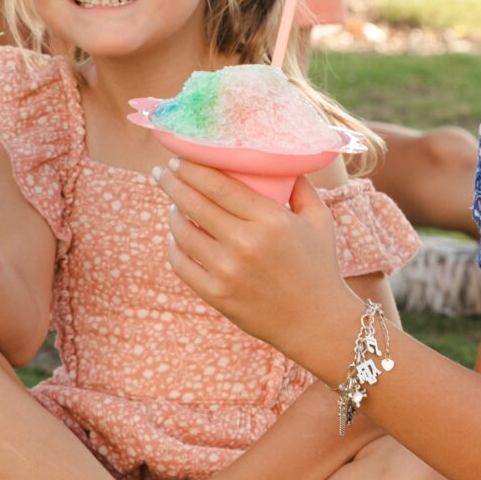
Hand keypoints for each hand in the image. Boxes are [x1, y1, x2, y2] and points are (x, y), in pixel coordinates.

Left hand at [156, 159, 354, 369]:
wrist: (316, 322)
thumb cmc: (318, 265)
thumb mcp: (319, 219)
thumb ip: (299, 185)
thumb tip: (278, 157)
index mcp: (270, 220)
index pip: (217, 184)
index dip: (191, 167)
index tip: (178, 157)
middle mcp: (245, 243)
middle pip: (193, 202)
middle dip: (171, 182)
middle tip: (161, 172)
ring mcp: (227, 271)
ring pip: (182, 232)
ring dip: (172, 213)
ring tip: (173, 204)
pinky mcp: (215, 294)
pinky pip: (181, 263)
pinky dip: (174, 245)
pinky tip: (176, 236)